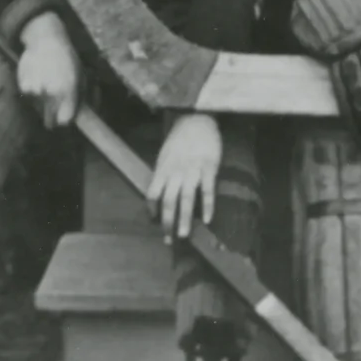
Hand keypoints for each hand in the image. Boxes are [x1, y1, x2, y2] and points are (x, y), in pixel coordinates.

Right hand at [14, 12, 83, 129]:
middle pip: (49, 121)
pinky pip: (29, 99)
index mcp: (68, 90)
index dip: (64, 120)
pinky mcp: (23, 86)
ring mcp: (36, 90)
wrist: (46, 40)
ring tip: (46, 85)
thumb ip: (81, 98)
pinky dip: (32, 94)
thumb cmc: (67, 59)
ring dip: (42, 103)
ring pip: (39, 109)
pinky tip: (37, 80)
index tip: (64, 117)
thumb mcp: (81, 76)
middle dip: (52, 117)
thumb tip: (81, 117)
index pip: (65, 121)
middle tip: (54, 107)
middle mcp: (51, 92)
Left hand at [145, 111, 223, 243]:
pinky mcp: (209, 168)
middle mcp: (175, 172)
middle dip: (167, 223)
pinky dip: (207, 206)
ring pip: (186, 200)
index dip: (152, 210)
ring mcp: (192, 171)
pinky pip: (207, 191)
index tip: (154, 221)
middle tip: (168, 240)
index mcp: (162, 169)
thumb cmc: (180, 138)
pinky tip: (208, 219)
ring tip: (184, 235)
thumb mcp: (165, 154)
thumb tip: (159, 191)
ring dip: (184, 220)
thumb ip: (163, 172)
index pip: (152, 194)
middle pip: (168, 202)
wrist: (197, 120)